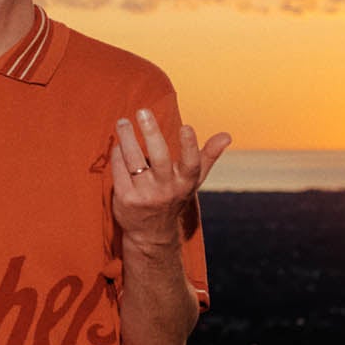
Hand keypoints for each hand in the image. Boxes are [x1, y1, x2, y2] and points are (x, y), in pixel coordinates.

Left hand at [110, 107, 230, 247]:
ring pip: (134, 160)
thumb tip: (227, 135)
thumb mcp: (193, 180)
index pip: (191, 163)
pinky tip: (118, 145)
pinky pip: (119, 170)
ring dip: (127, 138)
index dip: (190, 146)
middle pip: (159, 158)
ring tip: (122, 122)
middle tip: (142, 111)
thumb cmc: (174, 197)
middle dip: (151, 132)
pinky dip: (117, 155)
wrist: (151, 234)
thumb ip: (208, 156)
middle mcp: (166, 190)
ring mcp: (145, 196)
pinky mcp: (125, 200)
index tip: (186, 127)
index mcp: (185, 182)